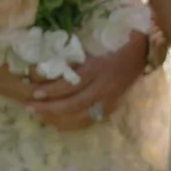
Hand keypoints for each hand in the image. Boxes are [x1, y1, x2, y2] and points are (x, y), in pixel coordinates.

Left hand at [27, 32, 154, 133]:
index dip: (52, 91)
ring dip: (57, 118)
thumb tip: (43, 67)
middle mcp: (103, 87)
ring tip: (38, 116)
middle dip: (49, 108)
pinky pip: (88, 121)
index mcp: (98, 69)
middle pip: (73, 104)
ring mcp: (108, 100)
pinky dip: (70, 124)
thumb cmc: (114, 46)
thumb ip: (73, 60)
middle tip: (30, 108)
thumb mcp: (92, 49)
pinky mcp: (110, 108)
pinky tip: (55, 123)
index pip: (71, 84)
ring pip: (80, 116)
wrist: (140, 55)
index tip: (34, 93)